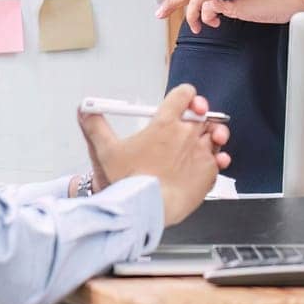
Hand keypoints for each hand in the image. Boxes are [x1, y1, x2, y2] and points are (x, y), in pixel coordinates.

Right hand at [78, 85, 230, 225]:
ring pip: (215, 135)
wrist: (147, 209)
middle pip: (203, 114)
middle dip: (200, 116)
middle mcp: (186, 133)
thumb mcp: (106, 151)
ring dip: (212, 136)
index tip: (183, 102)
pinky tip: (209, 163)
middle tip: (193, 124)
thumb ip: (95, 126)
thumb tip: (85, 110)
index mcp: (165, 122)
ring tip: (207, 141)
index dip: (185, 96)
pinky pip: (219, 160)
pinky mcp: (210, 171)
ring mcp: (201, 152)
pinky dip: (216, 160)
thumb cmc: (129, 182)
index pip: (184, 94)